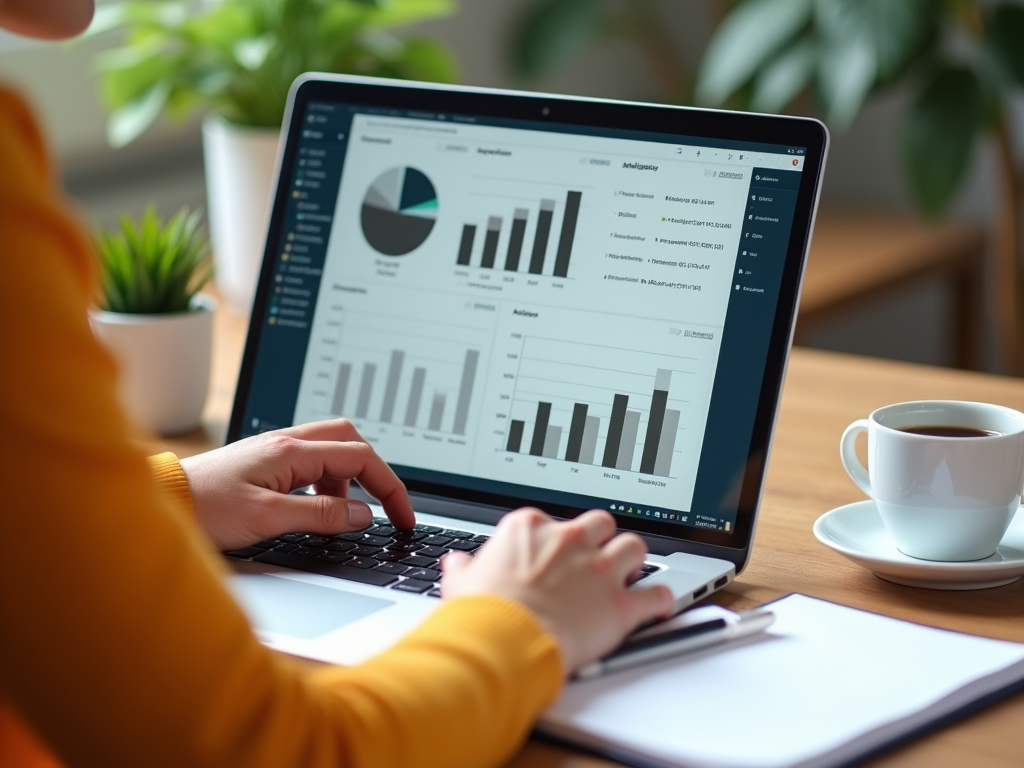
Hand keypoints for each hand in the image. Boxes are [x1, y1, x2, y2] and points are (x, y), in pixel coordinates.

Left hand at [179, 420, 414, 550]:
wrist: (161, 503)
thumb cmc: (204, 509)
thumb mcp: (268, 519)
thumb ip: (321, 516)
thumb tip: (364, 516)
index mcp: (291, 451)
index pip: (360, 457)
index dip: (389, 487)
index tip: (404, 516)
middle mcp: (286, 443)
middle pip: (351, 441)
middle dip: (375, 473)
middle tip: (386, 507)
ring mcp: (276, 452)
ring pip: (332, 453)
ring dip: (348, 482)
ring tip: (342, 518)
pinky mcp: (266, 465)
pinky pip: (312, 466)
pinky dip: (326, 486)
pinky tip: (317, 511)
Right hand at [441, 508, 673, 673]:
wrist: (502, 643)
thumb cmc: (481, 614)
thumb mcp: (460, 583)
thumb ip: (464, 568)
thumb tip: (456, 565)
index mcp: (530, 528)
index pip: (553, 521)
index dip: (556, 541)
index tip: (554, 555)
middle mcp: (569, 540)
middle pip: (600, 524)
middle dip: (600, 540)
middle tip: (594, 558)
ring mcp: (598, 570)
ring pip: (634, 547)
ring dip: (632, 560)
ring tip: (628, 572)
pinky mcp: (620, 605)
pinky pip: (656, 595)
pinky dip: (660, 600)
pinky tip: (660, 604)